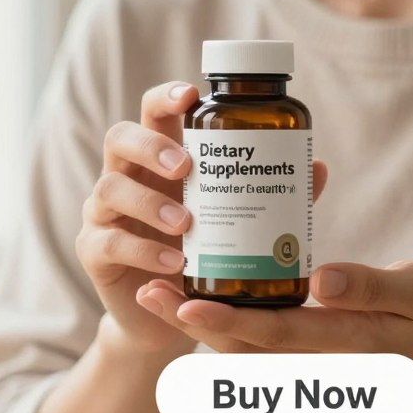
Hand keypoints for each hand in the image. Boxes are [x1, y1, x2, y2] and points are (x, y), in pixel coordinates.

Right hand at [78, 81, 327, 360]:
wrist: (167, 316)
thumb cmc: (202, 253)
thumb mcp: (235, 221)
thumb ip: (271, 195)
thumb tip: (318, 167)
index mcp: (158, 158)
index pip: (152, 113)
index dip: (166, 97)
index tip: (191, 95)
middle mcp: (126, 176)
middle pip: (119, 138)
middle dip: (150, 146)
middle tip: (186, 167)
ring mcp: (104, 213)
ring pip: (109, 189)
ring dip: (149, 203)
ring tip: (187, 224)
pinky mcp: (95, 251)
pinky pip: (109, 242)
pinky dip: (143, 250)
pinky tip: (175, 261)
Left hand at [135, 260, 412, 412]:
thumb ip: (373, 286)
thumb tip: (320, 281)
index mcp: (345, 336)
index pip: (275, 331)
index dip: (226, 318)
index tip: (184, 301)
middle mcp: (317, 352)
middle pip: (242, 343)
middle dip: (191, 319)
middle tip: (146, 291)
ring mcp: (309, 353)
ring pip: (242, 343)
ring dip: (197, 321)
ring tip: (155, 290)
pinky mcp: (307, 343)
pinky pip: (256, 337)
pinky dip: (223, 317)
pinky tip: (197, 290)